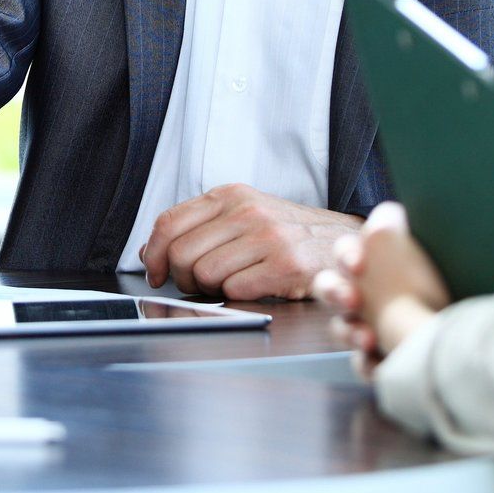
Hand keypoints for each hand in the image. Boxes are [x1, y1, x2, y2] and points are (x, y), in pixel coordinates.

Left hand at [138, 183, 360, 299]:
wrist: (343, 243)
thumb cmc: (288, 233)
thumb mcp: (242, 216)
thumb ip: (197, 228)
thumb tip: (150, 252)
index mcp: (230, 195)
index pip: (169, 222)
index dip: (154, 254)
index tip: (156, 273)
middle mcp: (246, 211)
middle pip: (182, 253)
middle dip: (181, 278)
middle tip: (196, 284)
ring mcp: (267, 237)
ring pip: (205, 274)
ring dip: (211, 289)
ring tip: (231, 282)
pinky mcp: (285, 265)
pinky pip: (235, 290)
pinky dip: (237, 296)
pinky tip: (253, 288)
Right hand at [312, 202, 449, 369]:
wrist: (471, 334)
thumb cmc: (444, 283)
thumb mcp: (423, 249)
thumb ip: (395, 230)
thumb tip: (384, 219)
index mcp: (373, 261)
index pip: (347, 251)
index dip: (347, 256)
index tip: (360, 266)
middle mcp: (364, 291)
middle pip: (329, 286)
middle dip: (335, 292)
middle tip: (352, 299)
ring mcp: (367, 325)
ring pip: (340, 327)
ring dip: (349, 331)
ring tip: (368, 338)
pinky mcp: (378, 359)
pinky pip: (360, 364)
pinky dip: (368, 365)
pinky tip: (382, 365)